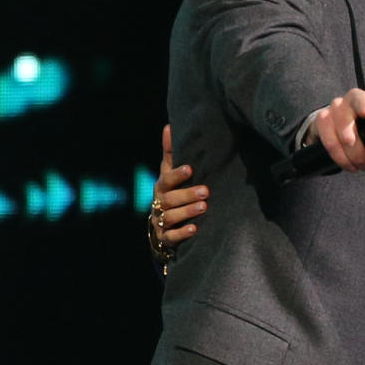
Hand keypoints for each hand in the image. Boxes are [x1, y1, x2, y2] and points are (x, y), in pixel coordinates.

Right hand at [150, 124, 208, 250]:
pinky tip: (194, 229)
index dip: (176, 174)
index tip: (190, 169)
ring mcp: (160, 221)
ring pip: (170, 216)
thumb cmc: (171, 193)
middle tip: (205, 191)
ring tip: (204, 207)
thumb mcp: (170, 174)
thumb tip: (169, 125)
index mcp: (162, 186)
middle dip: (187, 194)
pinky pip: (171, 237)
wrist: (162, 226)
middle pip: (169, 198)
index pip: (167, 178)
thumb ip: (170, 153)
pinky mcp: (164, 238)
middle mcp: (159, 203)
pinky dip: (182, 233)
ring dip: (187, 211)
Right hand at [309, 87, 364, 172]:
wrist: (345, 130)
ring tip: (362, 164)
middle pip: (358, 102)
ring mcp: (338, 105)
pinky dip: (339, 156)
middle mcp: (357, 96)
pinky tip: (349, 164)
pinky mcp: (323, 117)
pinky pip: (329, 138)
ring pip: (343, 125)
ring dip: (353, 152)